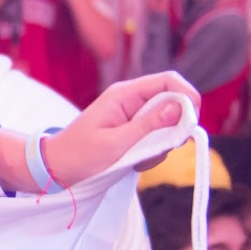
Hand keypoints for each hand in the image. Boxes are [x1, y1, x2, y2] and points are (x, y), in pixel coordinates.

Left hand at [28, 72, 197, 187]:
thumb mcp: (115, 143)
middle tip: (163, 148)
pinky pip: (157, 138)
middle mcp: (132, 100)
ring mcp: (134, 115)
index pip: (168, 81)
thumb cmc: (79, 154)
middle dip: (175, 127)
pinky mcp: (134, 131)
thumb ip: (148, 125)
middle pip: (173, 103)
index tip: (193, 121)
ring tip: (138, 159)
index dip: (187, 95)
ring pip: (168, 124)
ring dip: (162, 144)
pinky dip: (153, 152)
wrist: (57, 168)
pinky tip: (135, 162)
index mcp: (125, 94)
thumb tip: (179, 108)